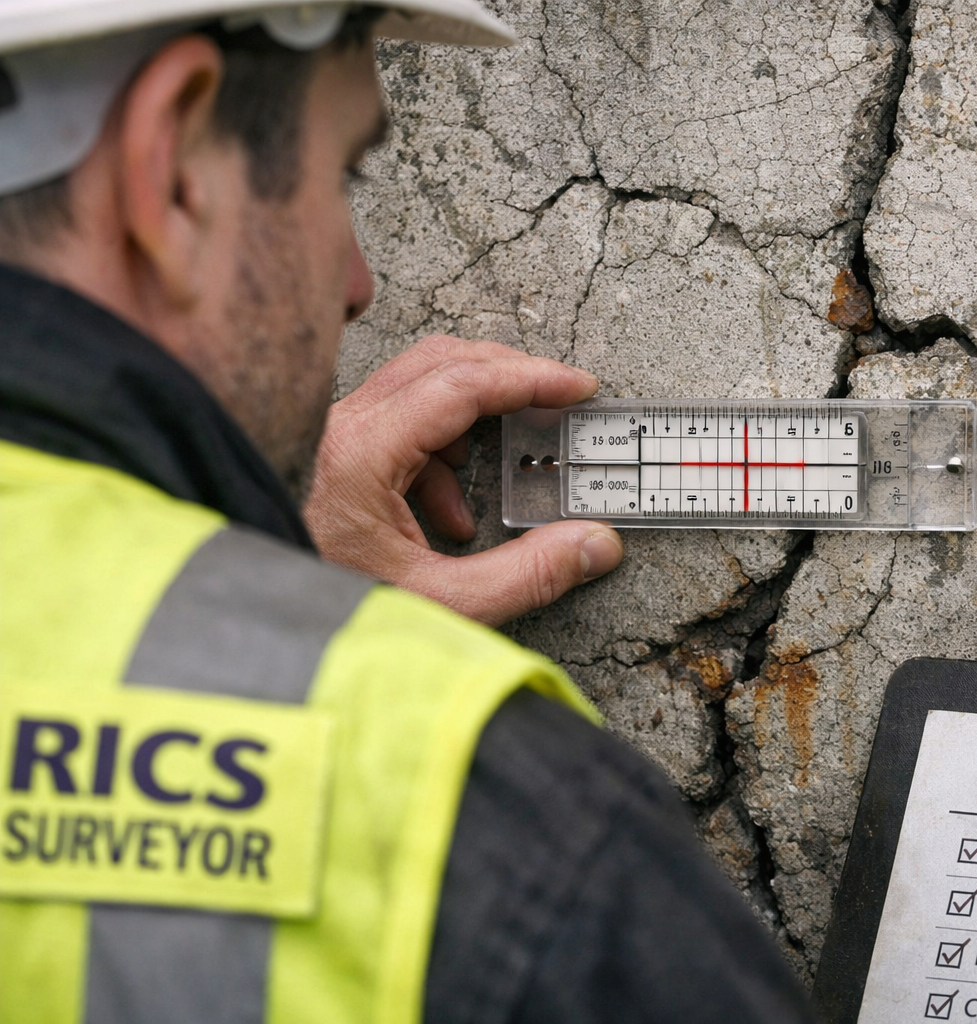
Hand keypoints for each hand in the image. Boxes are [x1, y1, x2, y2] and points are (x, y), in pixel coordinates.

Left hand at [305, 335, 624, 624]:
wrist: (256, 639)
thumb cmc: (323, 617)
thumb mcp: (440, 604)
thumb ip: (525, 576)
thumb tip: (593, 547)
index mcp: (362, 452)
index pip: (462, 383)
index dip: (531, 378)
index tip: (577, 387)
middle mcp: (341, 430)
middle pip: (441, 363)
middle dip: (509, 377)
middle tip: (558, 398)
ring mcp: (331, 440)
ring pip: (418, 390)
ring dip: (474, 421)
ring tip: (506, 470)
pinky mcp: (331, 460)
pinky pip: (396, 428)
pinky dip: (440, 456)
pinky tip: (451, 519)